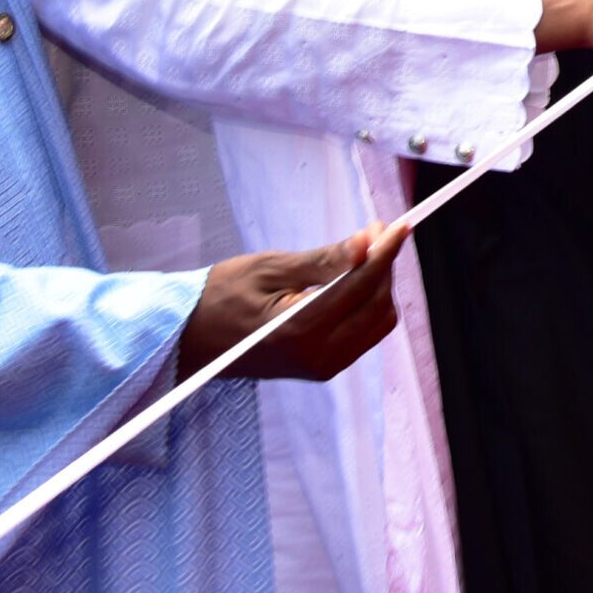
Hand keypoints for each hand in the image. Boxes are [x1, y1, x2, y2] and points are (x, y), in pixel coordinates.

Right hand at [180, 223, 407, 381]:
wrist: (192, 339)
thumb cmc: (221, 297)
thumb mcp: (269, 268)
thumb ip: (322, 260)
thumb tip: (367, 243)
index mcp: (301, 330)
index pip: (361, 286)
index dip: (385, 252)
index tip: (399, 225)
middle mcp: (319, 356)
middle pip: (378, 305)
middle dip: (383, 265)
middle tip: (374, 231)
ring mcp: (324, 367)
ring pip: (378, 321)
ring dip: (379, 284)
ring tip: (362, 253)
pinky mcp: (324, 368)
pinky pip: (365, 334)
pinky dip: (368, 304)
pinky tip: (352, 280)